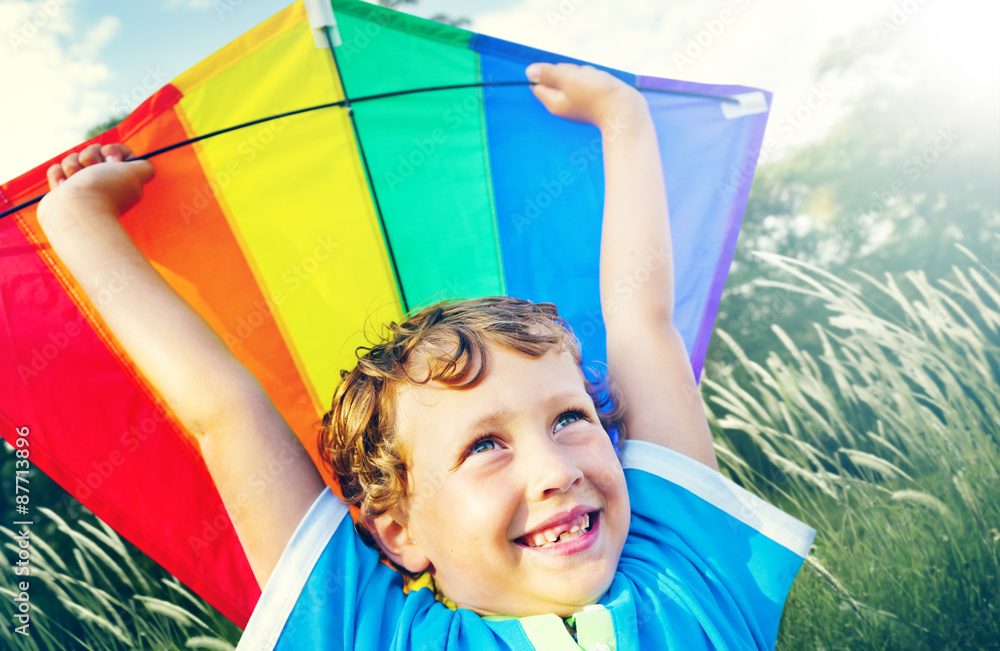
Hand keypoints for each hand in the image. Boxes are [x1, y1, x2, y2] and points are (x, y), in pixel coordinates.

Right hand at [40, 143, 153, 221]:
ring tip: (77, 182)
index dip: (113, 151)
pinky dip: (58, 176)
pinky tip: (64, 187)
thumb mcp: (136, 174)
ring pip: (72, 158)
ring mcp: (80, 186)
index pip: (115, 151)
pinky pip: (56, 169)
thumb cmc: (106, 190)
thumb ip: (145, 167)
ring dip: (73, 166)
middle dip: (90, 157)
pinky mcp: (62, 191)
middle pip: (92, 151)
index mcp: (119, 177)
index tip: (112, 162)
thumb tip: (140, 163)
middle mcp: (101, 181)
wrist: (75, 211)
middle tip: (94, 173)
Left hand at [526, 62, 643, 129]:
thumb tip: (529, 72)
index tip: (564, 76)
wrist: (626, 110)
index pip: (539, 83)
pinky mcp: (591, 99)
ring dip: (585, 73)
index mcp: (554, 103)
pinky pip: (588, 81)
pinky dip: (594, 78)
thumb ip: (548, 74)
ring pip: (575, 77)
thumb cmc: (596, 94)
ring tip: (596, 82)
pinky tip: (603, 85)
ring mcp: (578, 102)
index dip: (550, 72)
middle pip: (557, 77)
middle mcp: (564, 104)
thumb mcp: (568, 79)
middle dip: (571, 72)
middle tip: (583, 80)